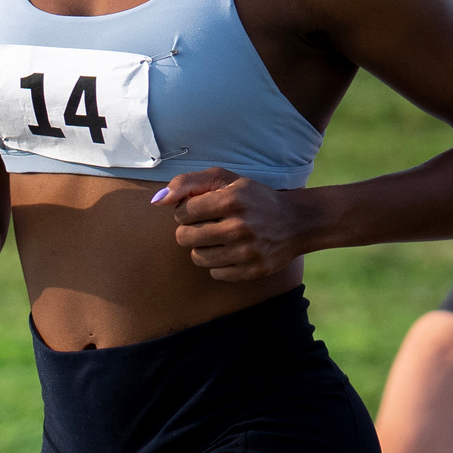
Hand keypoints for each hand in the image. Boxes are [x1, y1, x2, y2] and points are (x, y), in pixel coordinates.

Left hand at [157, 166, 312, 280]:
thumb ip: (188, 183)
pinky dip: (219, 263)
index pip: (183, 212)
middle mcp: (240, 227)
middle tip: (207, 224)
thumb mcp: (225, 179)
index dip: (186, 211)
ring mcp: (247, 252)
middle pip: (185, 238)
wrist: (296, 222)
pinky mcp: (253, 271)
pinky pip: (215, 273)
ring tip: (218, 238)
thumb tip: (157, 200)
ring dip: (202, 248)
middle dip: (190, 230)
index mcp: (232, 199)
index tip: (200, 209)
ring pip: (197, 257)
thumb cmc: (252, 197)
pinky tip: (232, 251)